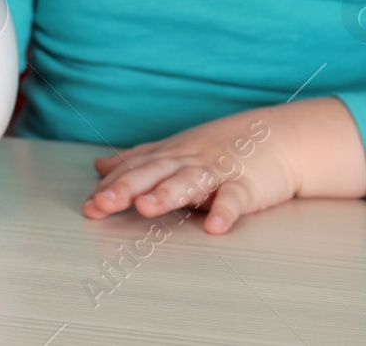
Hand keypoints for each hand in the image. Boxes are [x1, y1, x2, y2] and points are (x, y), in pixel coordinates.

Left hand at [81, 99, 365, 234]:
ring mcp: (216, 172)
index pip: (133, 170)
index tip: (88, 205)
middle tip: (101, 204)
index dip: (110, 186)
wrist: (277, 138)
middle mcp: (187, 161)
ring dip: (167, 194)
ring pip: (188, 182)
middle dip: (125, 189)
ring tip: (146, 208)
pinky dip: (225, 212)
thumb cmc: (222, 147)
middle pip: (152, 174)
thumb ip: (137, 161)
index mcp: (169, 156)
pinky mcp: (247, 185)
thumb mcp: (174, 151)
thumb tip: (99, 166)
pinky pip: (234, 199)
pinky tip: (215, 227)